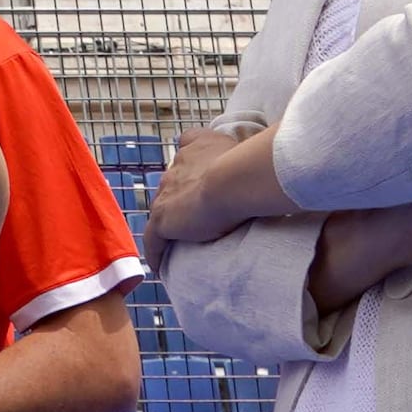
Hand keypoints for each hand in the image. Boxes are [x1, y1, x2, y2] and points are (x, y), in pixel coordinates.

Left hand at [143, 124, 282, 253]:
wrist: (235, 181)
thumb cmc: (249, 168)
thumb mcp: (248, 152)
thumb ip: (242, 155)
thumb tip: (258, 163)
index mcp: (197, 146)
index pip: (187, 147)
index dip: (192, 164)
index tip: (198, 176)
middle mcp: (177, 165)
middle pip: (172, 183)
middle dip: (181, 198)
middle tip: (195, 218)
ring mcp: (166, 192)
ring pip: (162, 210)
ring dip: (168, 224)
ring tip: (177, 242)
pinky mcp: (162, 219)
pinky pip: (153, 239)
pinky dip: (155, 251)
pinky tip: (159, 265)